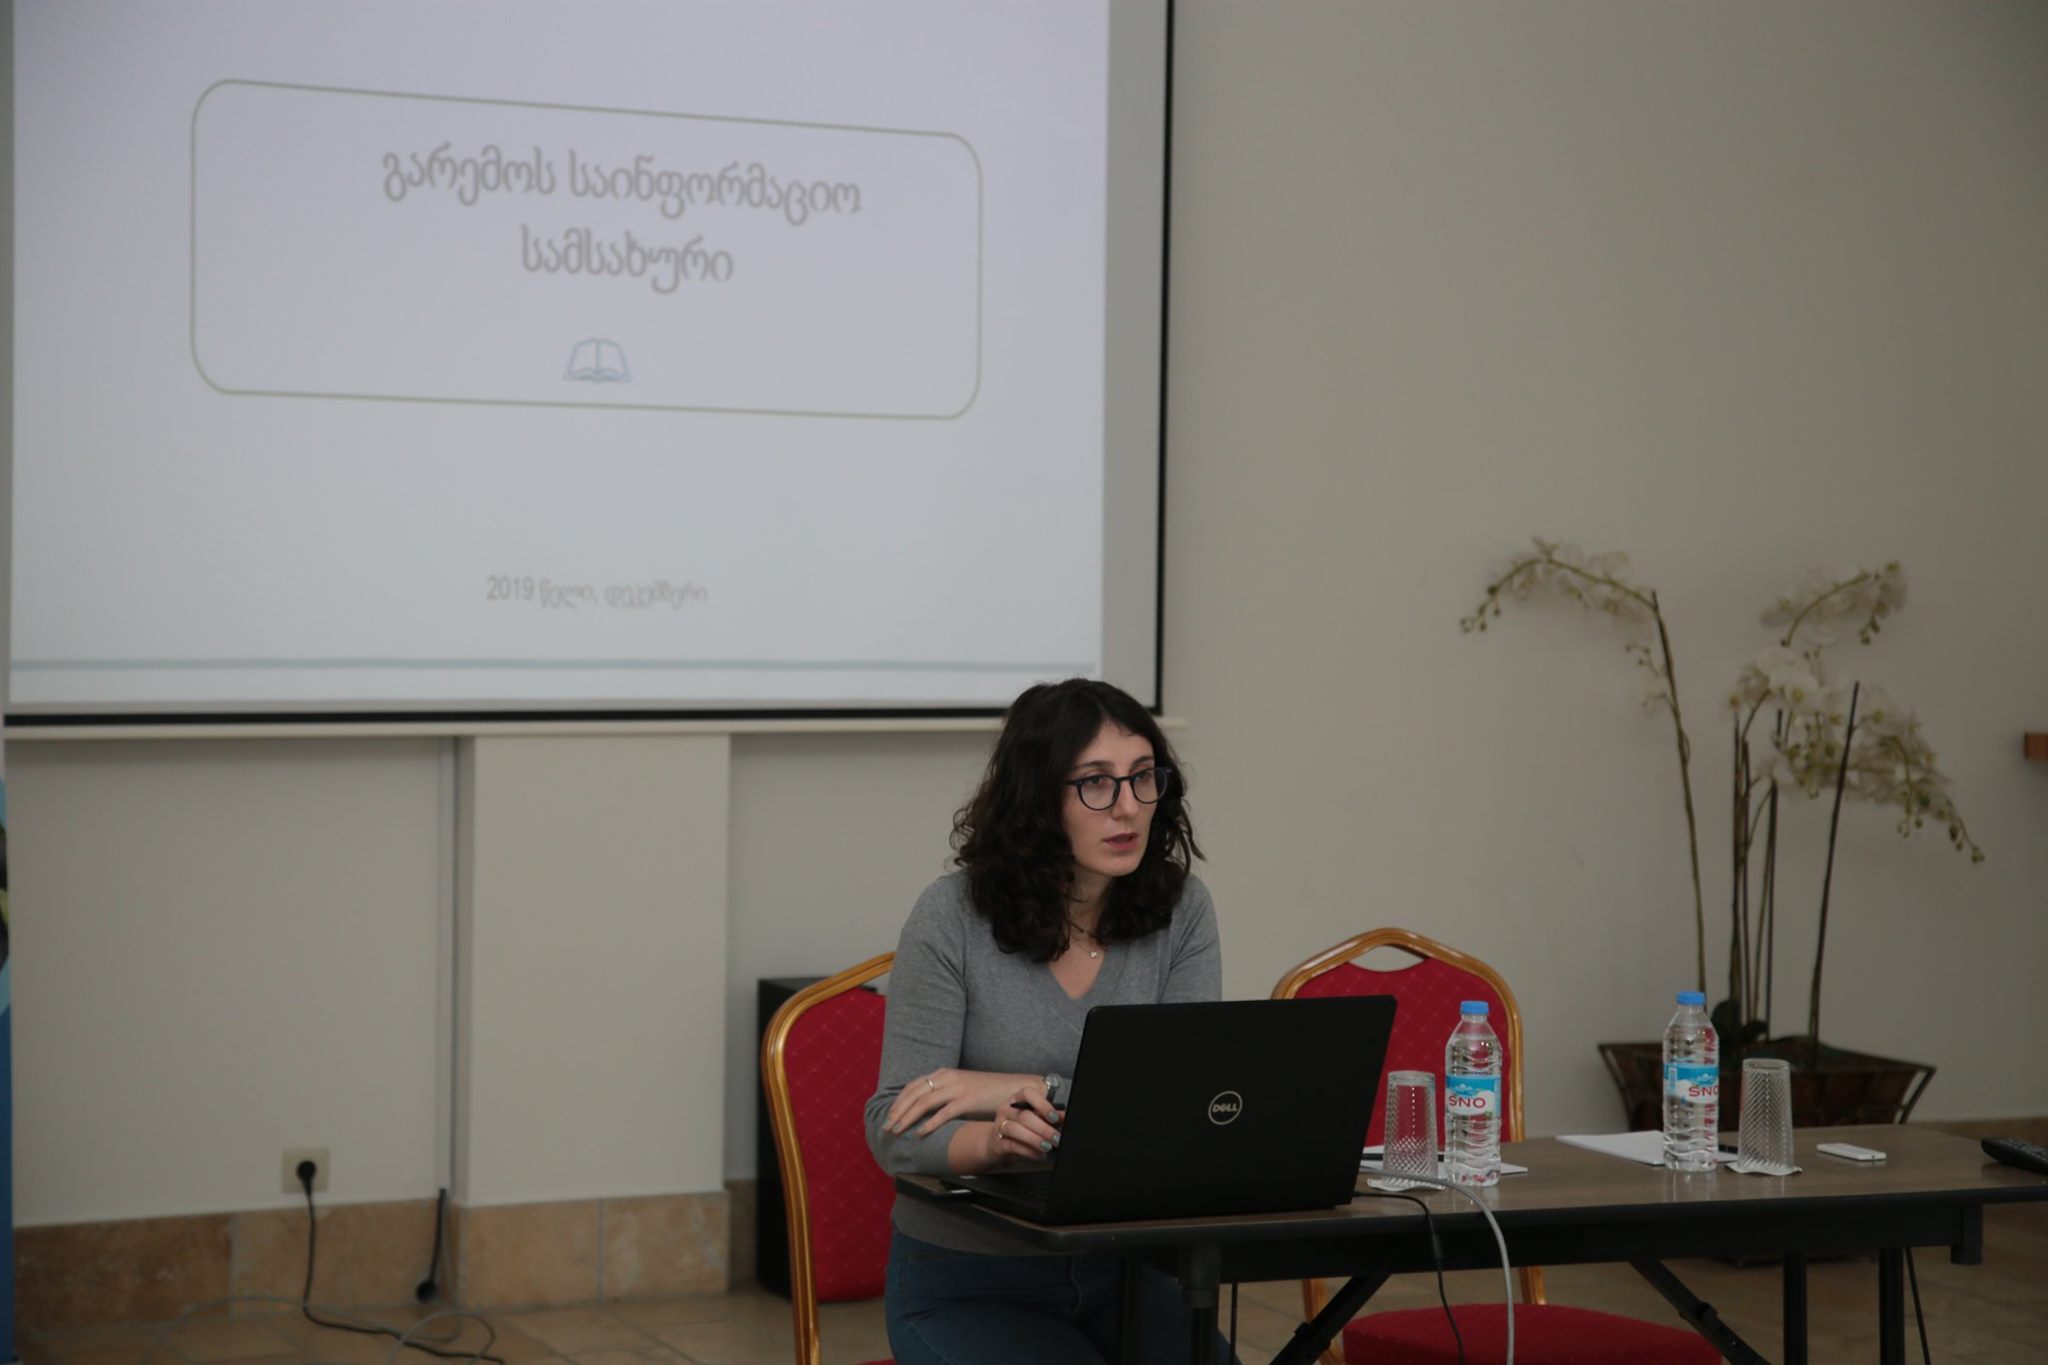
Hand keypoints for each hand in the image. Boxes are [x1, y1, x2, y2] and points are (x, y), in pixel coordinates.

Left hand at [886, 1068, 1041, 1136]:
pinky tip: (920, 1133)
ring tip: (897, 1131)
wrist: (1015, 1089)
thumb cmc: (988, 1092)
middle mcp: (948, 1078)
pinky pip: (944, 1113)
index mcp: (944, 1074)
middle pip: (914, 1094)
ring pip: (924, 1103)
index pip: (913, 1086)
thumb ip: (944, 1095)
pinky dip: (930, 1123)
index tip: (889, 1116)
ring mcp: (958, 1088)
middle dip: (897, 1111)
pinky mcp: (968, 1100)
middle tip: (887, 1127)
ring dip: (907, 1118)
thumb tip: (925, 1110)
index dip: (898, 1102)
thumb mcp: (962, 1089)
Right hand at [986, 1082, 1062, 1163]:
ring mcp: (1000, 1126)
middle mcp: (1006, 1110)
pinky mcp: (998, 1143)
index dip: (1042, 1104)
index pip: (1027, 1094)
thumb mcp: (1034, 1119)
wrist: (996, 1145)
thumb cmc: (1019, 1129)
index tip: (1054, 1117)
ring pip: (1016, 1130)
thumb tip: (1064, 1116)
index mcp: (1016, 1100)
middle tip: (1057, 1138)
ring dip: (1035, 1140)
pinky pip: (1013, 1146)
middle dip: (1044, 1128)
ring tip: (1048, 1147)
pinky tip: (1040, 1155)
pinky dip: (1029, 1152)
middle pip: (1025, 1116)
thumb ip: (1048, 1116)